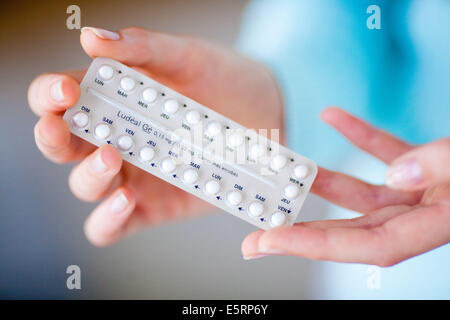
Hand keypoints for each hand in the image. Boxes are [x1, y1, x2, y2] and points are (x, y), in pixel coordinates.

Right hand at [28, 27, 282, 245]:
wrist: (267, 114)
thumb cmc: (222, 79)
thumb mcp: (185, 56)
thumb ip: (142, 47)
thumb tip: (91, 37)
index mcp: (111, 100)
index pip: (60, 100)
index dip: (49, 96)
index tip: (66, 91)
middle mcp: (113, 140)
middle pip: (63, 147)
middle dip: (55, 138)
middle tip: (68, 126)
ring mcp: (132, 176)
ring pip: (85, 186)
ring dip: (89, 175)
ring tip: (113, 157)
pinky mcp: (154, 206)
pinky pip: (115, 225)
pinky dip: (110, 218)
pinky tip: (125, 199)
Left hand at [242, 107, 449, 265]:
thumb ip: (442, 166)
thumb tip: (396, 172)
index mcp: (436, 224)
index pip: (362, 244)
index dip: (311, 246)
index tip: (267, 242)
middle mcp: (422, 214)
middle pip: (349, 229)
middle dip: (300, 232)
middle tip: (256, 234)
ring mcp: (423, 191)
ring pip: (362, 191)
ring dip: (323, 179)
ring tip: (289, 170)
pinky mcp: (426, 166)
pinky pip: (386, 151)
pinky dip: (361, 134)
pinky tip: (334, 115)